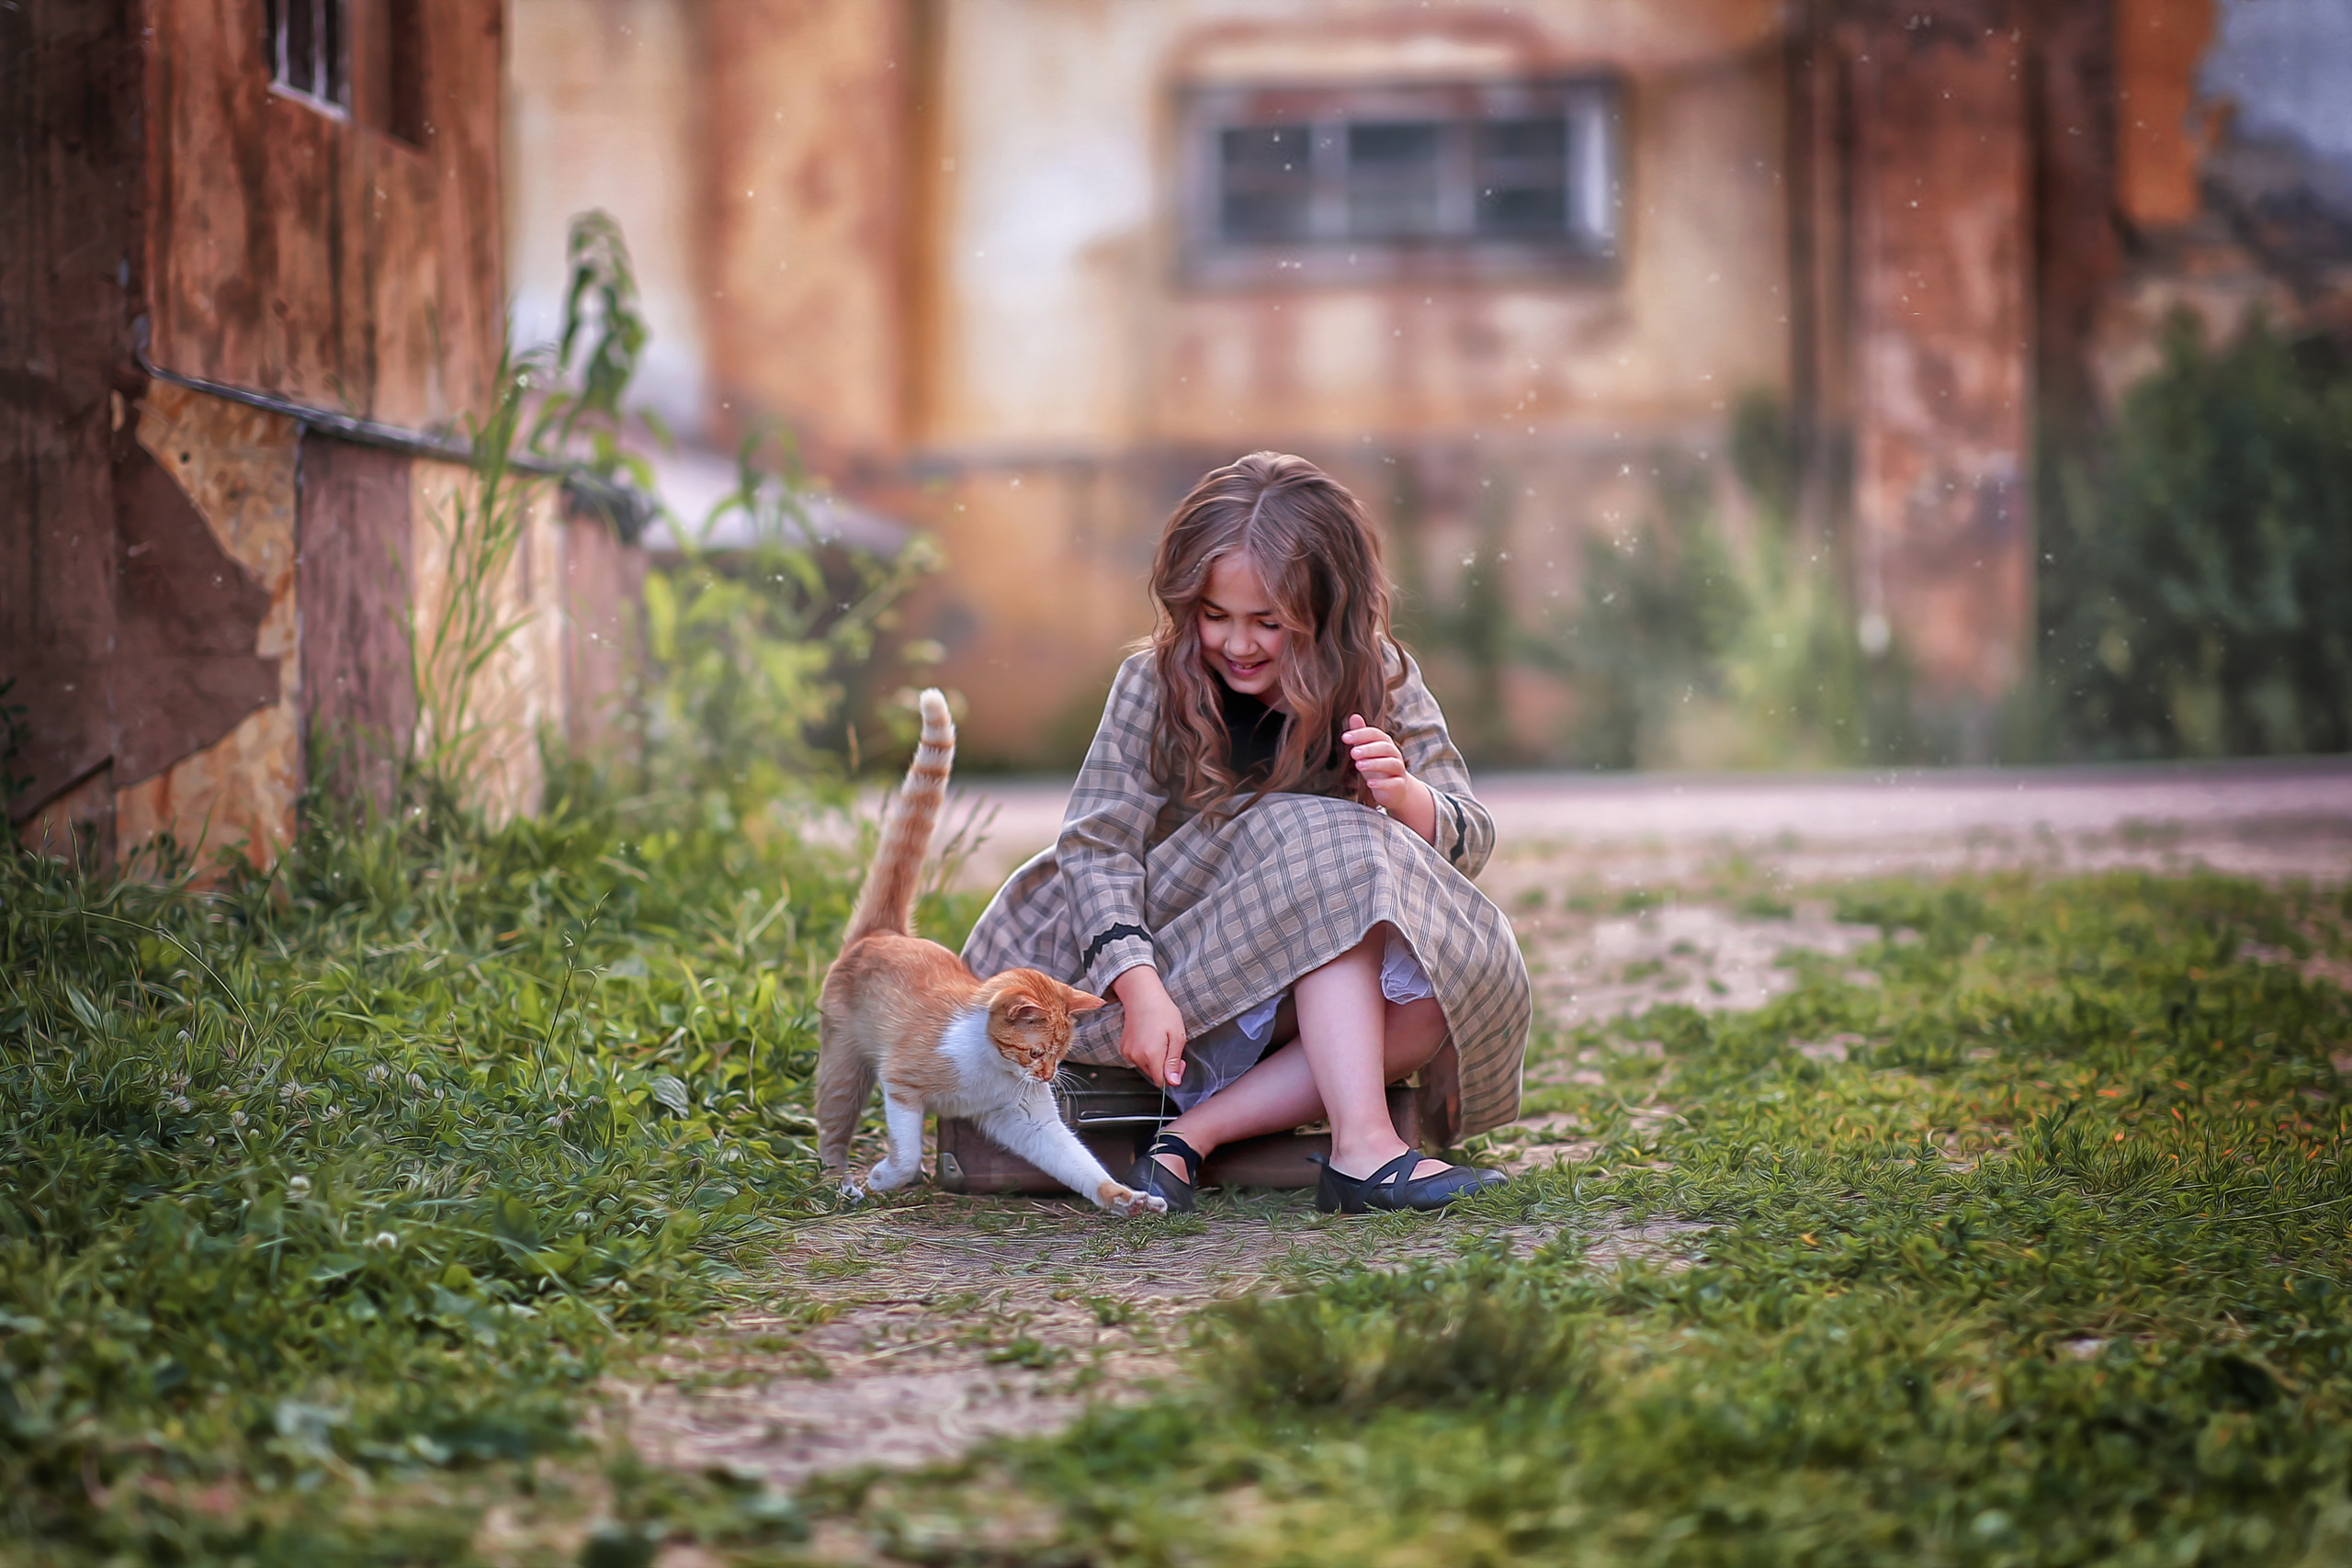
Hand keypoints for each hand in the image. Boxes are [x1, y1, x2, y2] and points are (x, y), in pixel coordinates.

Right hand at [1113, 966, 1187, 1086]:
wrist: (1142, 997)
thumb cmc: (1163, 1012)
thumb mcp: (1177, 1036)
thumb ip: (1174, 1062)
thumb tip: (1173, 1082)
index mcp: (1151, 1055)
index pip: (1161, 1081)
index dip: (1172, 1076)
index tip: (1179, 1062)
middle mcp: (1137, 1056)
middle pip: (1153, 1074)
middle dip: (1164, 1066)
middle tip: (1171, 1046)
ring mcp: (1128, 1052)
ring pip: (1145, 1067)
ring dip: (1154, 1060)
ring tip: (1159, 1040)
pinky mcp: (1123, 1048)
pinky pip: (1137, 1059)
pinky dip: (1145, 1054)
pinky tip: (1149, 1039)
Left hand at [1344, 714, 1436, 842]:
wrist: (1395, 790)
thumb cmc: (1378, 768)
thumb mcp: (1368, 751)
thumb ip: (1362, 736)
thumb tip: (1353, 716)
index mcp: (1385, 744)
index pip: (1375, 734)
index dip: (1361, 734)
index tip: (1344, 738)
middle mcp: (1394, 755)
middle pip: (1385, 748)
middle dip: (1368, 749)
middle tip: (1353, 753)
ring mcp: (1398, 770)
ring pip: (1391, 763)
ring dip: (1374, 764)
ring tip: (1358, 766)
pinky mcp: (1399, 785)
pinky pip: (1393, 783)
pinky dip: (1382, 783)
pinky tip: (1369, 784)